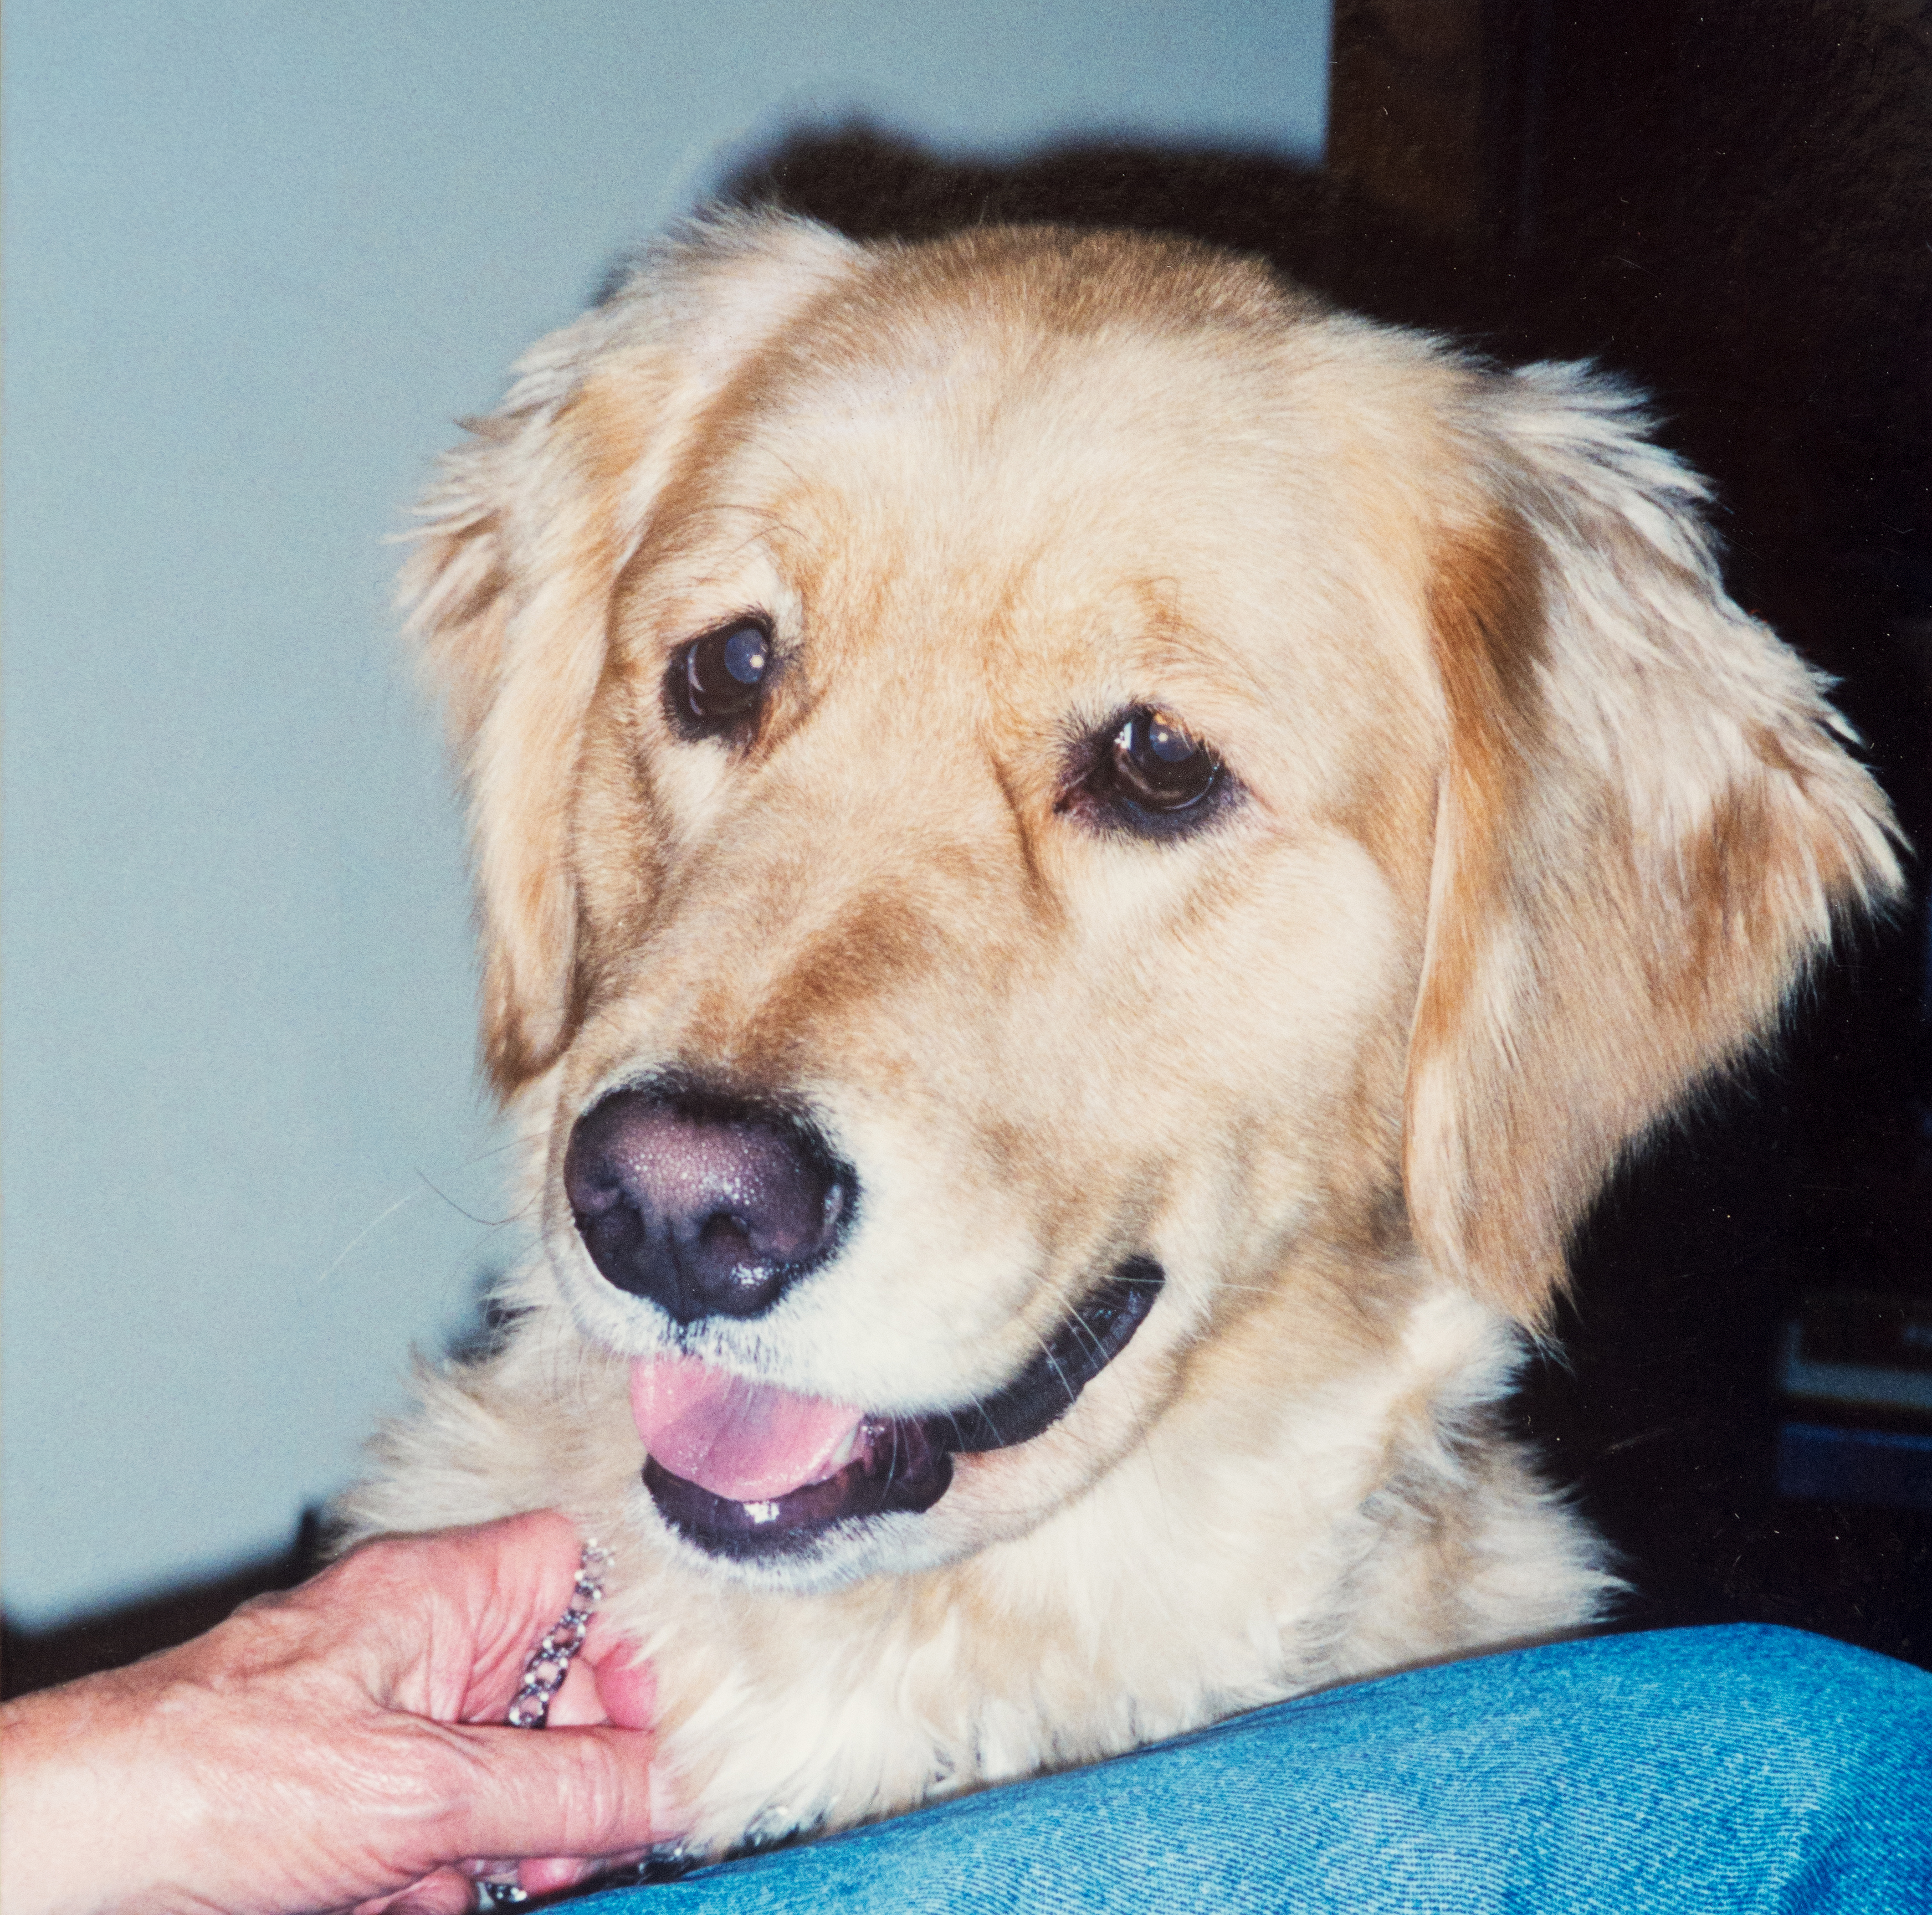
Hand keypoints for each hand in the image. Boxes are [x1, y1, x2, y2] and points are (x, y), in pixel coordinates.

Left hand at [0, 1512, 675, 1914]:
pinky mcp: (352, 1786)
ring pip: (499, 1772)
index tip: (648, 1748)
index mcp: (447, 1590)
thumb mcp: (422, 1793)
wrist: (78, 1848)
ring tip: (458, 1882)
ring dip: (497, 1845)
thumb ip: (563, 1788)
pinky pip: (440, 1819)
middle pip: (552, 1693)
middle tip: (560, 1852)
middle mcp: (424, 1638)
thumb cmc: (213, 1773)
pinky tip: (397, 1893)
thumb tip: (672, 1785)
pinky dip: (436, 1870)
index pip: (585, 1580)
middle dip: (560, 1786)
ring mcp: (387, 1714)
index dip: (627, 1657)